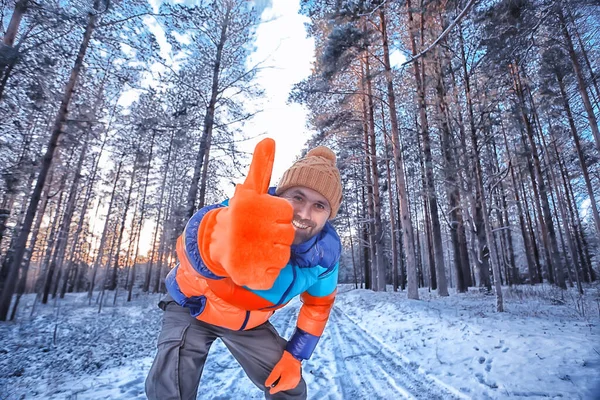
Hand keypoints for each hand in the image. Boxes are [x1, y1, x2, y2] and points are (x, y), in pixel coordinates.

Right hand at [198, 138, 294, 289]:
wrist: (215, 245)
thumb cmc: (240, 215)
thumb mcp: (250, 189)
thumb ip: (262, 166)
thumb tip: (270, 139)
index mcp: (255, 206)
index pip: (287, 213)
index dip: (278, 217)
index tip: (263, 217)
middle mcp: (251, 228)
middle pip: (288, 235)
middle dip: (277, 235)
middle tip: (259, 234)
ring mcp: (251, 253)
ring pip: (283, 256)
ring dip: (273, 254)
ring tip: (256, 248)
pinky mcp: (251, 275)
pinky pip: (273, 275)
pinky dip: (267, 272)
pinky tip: (254, 263)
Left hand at [265, 351, 301, 394]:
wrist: (294, 357)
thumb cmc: (285, 362)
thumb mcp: (276, 369)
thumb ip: (272, 378)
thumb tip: (267, 385)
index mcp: (286, 380)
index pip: (278, 388)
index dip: (273, 390)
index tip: (270, 390)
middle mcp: (292, 382)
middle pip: (283, 388)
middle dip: (278, 387)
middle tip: (275, 383)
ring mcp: (296, 381)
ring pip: (287, 388)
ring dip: (283, 386)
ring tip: (280, 381)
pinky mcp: (298, 380)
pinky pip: (291, 386)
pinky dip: (288, 385)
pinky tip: (285, 381)